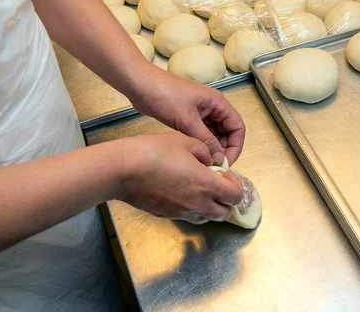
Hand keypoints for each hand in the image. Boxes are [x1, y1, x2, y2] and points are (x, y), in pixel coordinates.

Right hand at [118, 132, 243, 223]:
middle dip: (226, 200)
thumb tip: (210, 160)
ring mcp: (181, 212)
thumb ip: (205, 151)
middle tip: (218, 184)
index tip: (226, 175)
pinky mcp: (167, 216)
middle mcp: (197, 204)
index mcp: (206, 185)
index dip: (236, 185)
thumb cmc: (154, 152)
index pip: (235, 196)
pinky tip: (183, 192)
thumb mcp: (186, 141)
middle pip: (224, 213)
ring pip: (207, 218)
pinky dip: (193, 208)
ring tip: (201, 189)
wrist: (123, 170)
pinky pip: (188, 217)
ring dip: (211, 206)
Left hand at [129, 67, 245, 164]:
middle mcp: (212, 108)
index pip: (237, 127)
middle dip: (224, 149)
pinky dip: (202, 144)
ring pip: (215, 134)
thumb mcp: (187, 121)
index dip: (235, 146)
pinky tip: (196, 155)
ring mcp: (201, 112)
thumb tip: (218, 158)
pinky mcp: (189, 117)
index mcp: (218, 103)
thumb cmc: (165, 95)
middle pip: (228, 132)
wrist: (141, 85)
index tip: (227, 162)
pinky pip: (202, 133)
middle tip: (215, 166)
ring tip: (205, 163)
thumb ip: (206, 140)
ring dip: (212, 148)